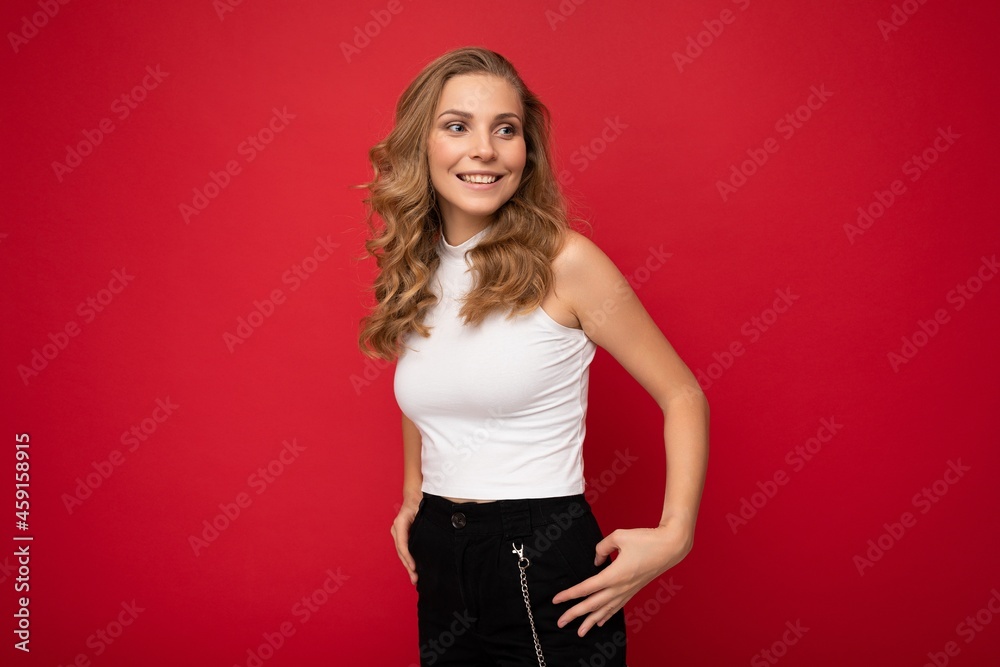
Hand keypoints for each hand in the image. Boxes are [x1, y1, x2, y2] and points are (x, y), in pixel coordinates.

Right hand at [390, 498, 421, 584]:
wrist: (415, 495)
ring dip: (408, 565)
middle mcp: (397, 529)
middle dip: (408, 566)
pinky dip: (409, 559)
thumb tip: (433, 537)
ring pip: (402, 553)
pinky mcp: (403, 536)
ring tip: (415, 578)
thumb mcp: (422, 510)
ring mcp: (398, 533)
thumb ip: (423, 522)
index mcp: (400, 523)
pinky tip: (414, 568)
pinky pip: (405, 550)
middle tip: (415, 579)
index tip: (414, 567)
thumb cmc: (420, 501)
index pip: (403, 544)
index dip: (408, 557)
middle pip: (401, 551)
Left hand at [551, 516, 693, 636]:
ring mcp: (628, 591)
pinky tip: (600, 622)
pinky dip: (607, 615)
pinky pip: (617, 607)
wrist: (670, 547)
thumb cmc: (646, 539)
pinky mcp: (634, 590)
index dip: (570, 594)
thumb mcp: (619, 536)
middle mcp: (620, 587)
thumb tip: (596, 560)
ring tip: (580, 632)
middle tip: (560, 622)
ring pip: (605, 610)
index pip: (587, 587)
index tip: (556, 600)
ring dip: (590, 621)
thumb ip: (602, 547)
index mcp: (614, 574)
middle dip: (575, 614)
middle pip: (593, 604)